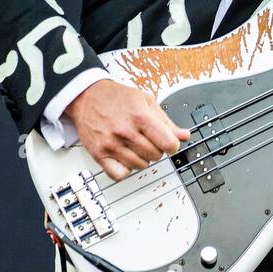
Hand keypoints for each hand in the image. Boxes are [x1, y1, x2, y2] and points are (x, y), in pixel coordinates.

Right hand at [65, 79, 190, 181]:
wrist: (88, 96)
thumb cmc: (116, 97)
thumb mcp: (146, 101)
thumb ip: (166, 121)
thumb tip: (185, 135)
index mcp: (140, 116)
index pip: (168, 143)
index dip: (173, 144)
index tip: (169, 142)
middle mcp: (125, 131)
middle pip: (155, 156)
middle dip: (156, 149)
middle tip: (148, 140)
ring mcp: (111, 144)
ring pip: (140, 166)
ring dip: (141, 159)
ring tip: (135, 146)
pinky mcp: (99, 154)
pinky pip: (119, 175)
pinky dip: (125, 170)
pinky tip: (125, 158)